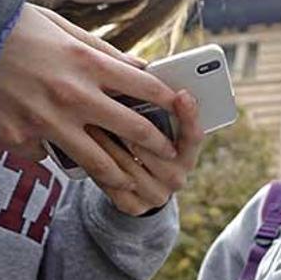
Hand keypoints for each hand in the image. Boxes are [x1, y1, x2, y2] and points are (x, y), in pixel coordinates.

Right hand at [0, 4, 178, 189]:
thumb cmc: (10, 31)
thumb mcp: (60, 28)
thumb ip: (100, 51)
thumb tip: (136, 66)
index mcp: (86, 62)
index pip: (144, 85)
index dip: (167, 99)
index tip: (180, 108)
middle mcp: (73, 95)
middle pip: (132, 128)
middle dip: (156, 144)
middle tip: (168, 152)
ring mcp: (47, 121)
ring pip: (98, 160)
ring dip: (120, 174)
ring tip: (132, 183)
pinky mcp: (21, 138)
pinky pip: (46, 155)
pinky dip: (52, 153)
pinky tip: (54, 153)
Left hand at [89, 90, 203, 215]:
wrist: (131, 184)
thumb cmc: (141, 142)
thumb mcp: (155, 125)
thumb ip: (157, 106)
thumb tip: (147, 72)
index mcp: (187, 155)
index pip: (194, 136)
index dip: (189, 116)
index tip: (182, 94)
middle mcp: (177, 178)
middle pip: (160, 151)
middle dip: (137, 127)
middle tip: (118, 103)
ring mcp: (156, 195)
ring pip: (131, 166)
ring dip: (110, 143)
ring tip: (90, 121)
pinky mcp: (134, 207)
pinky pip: (115, 185)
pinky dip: (100, 165)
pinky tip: (86, 147)